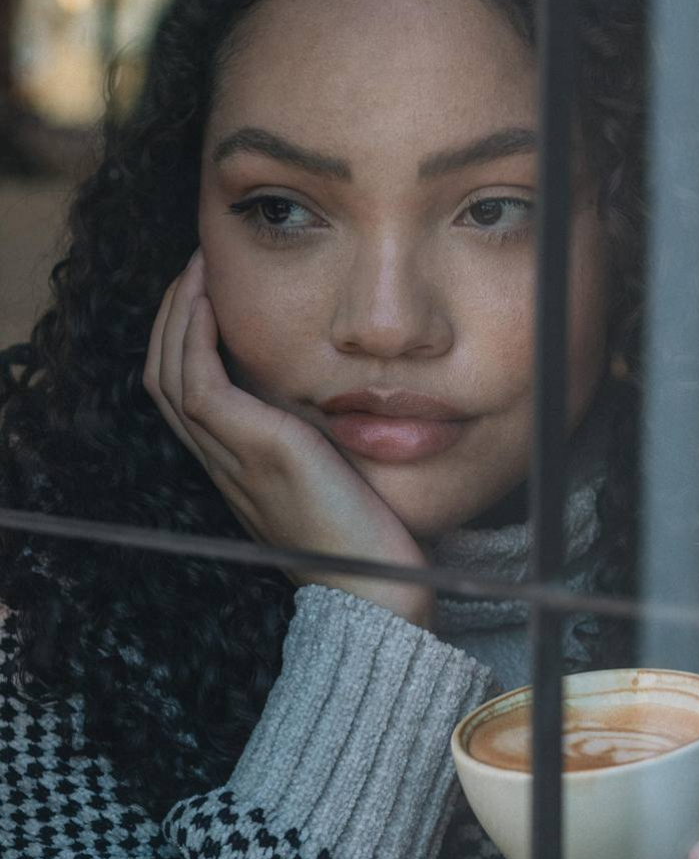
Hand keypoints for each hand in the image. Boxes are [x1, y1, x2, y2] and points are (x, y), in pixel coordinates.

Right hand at [143, 249, 433, 627]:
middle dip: (170, 316)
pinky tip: (208, 300)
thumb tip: (337, 402)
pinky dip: (194, 337)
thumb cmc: (368, 540)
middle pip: (164, 375)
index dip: (182, 340)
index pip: (185, 392)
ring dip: (176, 313)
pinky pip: (199, 384)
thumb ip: (319, 444)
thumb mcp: (334, 480)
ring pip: (169, 373)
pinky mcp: (257, 451)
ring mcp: (233, 457)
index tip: (205, 295)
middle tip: (193, 268)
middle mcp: (223, 461)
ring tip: (196, 268)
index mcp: (237, 467)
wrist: (375, 590)